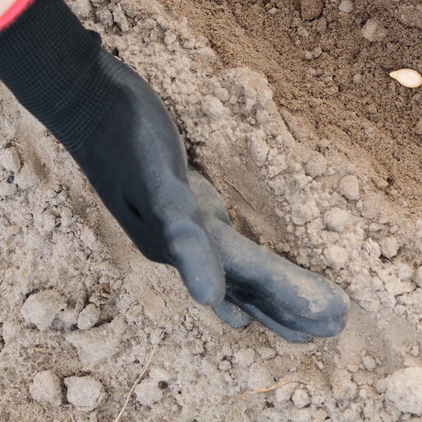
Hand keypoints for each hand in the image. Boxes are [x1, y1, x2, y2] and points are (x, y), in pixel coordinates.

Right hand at [0, 0, 347, 337]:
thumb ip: (184, 241)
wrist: (84, 98)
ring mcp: (178, 222)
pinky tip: (227, 296)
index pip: (252, 279)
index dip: (291, 299)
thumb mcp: (158, 185)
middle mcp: (183, 241)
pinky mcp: (175, 198)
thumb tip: (210, 300)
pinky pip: (210, 241)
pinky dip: (229, 269)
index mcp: (187, 242)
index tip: (334, 320)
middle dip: (288, 304)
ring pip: (232, 267)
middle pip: (246, 279)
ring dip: (267, 293)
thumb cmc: (123, 132)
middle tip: (336, 324)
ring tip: (301, 320)